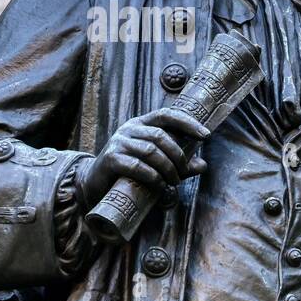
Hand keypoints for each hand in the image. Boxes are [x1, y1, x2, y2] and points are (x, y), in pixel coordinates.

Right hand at [75, 107, 210, 211]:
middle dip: (178, 156)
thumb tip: (203, 165)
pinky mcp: (111, 159)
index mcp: (141, 124)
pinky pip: (137, 166)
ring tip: (173, 182)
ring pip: (151, 151)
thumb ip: (178, 164)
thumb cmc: (129, 173)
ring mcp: (118, 143)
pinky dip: (153, 177)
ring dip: (167, 168)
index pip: (166, 115)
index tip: (206, 135)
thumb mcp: (155, 165)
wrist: (95, 184)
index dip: (187, 123)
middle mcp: (129, 129)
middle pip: (160, 136)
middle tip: (183, 173)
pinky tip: (159, 186)